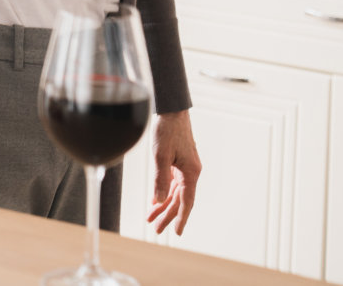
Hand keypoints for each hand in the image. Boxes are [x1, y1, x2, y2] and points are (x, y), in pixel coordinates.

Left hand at [148, 110, 200, 234]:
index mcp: (191, 172)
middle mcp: (191, 172)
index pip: (186, 201)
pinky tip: (155, 200)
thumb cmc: (167, 130)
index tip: (176, 232)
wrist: (171, 110)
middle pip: (180, 199)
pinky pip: (172, 182)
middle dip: (168, 214)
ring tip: (151, 218)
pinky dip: (163, 192)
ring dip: (163, 204)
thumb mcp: (160, 155)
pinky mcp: (179, 161)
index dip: (181, 218)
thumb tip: (157, 200)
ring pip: (175, 192)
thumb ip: (160, 179)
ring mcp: (185, 167)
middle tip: (156, 229)